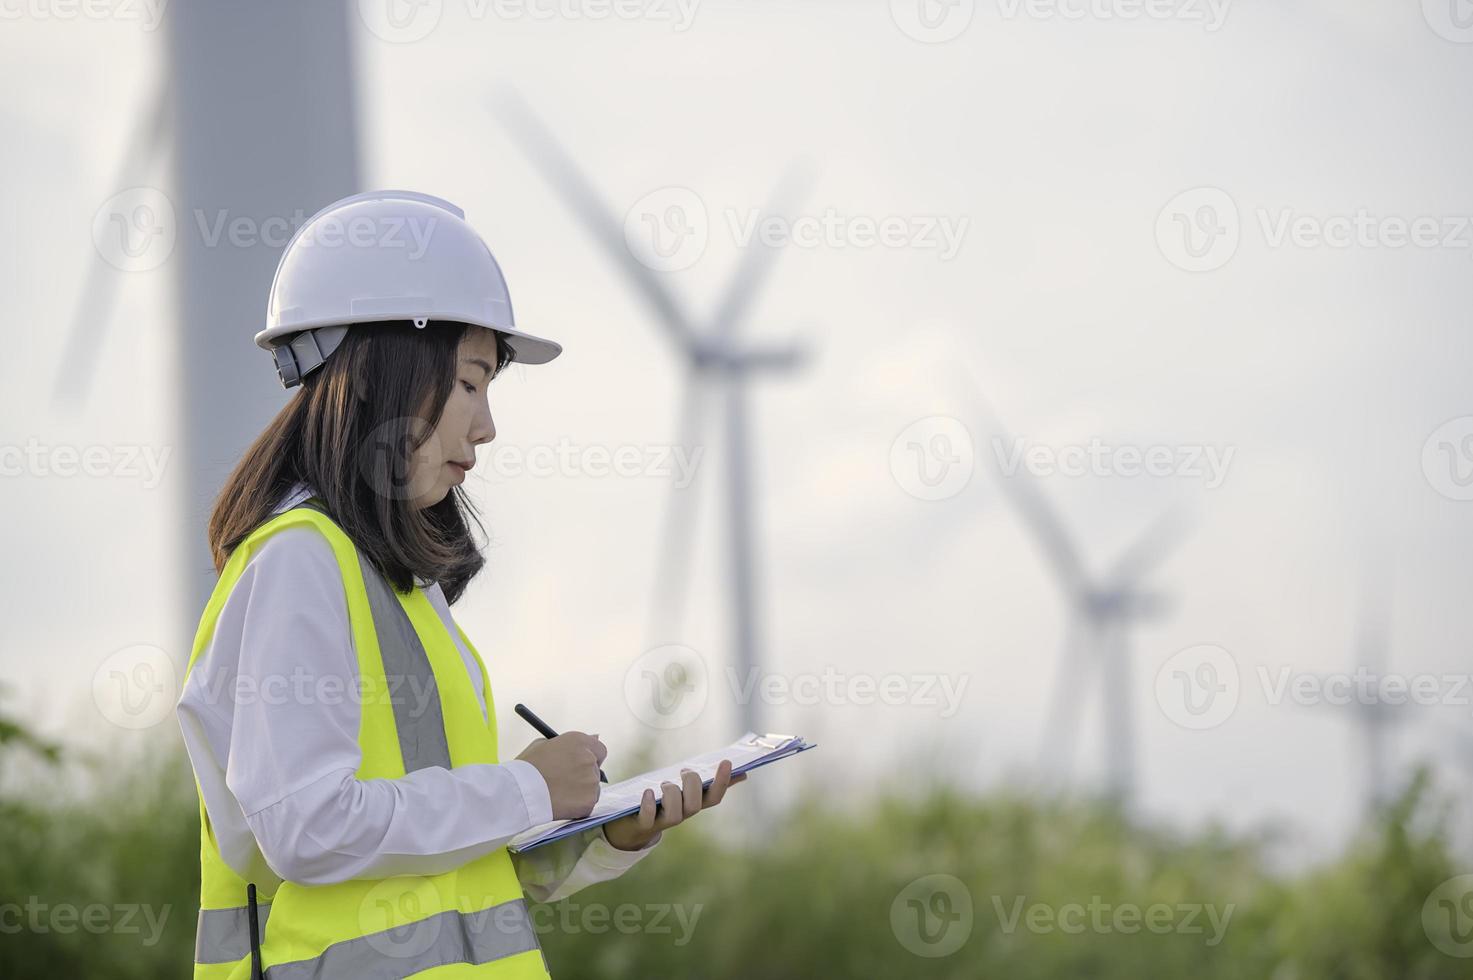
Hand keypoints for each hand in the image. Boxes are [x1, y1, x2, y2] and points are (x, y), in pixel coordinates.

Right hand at [515, 732, 606, 819]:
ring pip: (592, 788)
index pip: (599, 749)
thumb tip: (593, 738)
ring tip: (559, 794)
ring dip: (581, 791)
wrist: (520, 792)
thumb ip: (569, 744)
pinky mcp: (589, 800)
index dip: (591, 758)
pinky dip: (578, 805)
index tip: (582, 765)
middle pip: (595, 769)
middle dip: (584, 776)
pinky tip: (561, 804)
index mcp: (578, 742)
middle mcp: (588, 759)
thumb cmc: (527, 768)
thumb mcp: (543, 745)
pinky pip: (588, 803)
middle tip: (566, 783)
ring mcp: (591, 780)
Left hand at [602, 759, 746, 851]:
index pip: (714, 797)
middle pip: (695, 806)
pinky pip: (648, 818)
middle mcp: (681, 815)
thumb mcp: (686, 791)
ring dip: (672, 794)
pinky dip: (649, 805)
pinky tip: (647, 792)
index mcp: (692, 804)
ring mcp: (663, 821)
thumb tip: (743, 774)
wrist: (632, 827)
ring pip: (675, 815)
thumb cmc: (662, 803)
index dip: (723, 781)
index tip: (727, 761)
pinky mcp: (643, 824)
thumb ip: (711, 783)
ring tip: (664, 783)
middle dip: (693, 786)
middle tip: (684, 771)